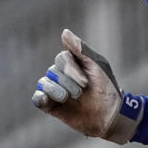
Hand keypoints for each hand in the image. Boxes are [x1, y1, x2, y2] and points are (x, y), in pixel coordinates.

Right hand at [33, 29, 142, 143]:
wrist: (110, 115)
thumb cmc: (107, 88)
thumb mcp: (97, 65)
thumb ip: (80, 49)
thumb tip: (64, 32)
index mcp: (73, 64)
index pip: (62, 59)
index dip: (72, 70)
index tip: (86, 82)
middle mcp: (62, 75)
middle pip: (53, 71)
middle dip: (68, 82)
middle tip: (82, 92)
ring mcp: (56, 91)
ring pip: (44, 83)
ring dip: (58, 91)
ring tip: (71, 98)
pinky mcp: (51, 106)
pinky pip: (37, 98)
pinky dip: (39, 97)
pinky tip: (46, 99)